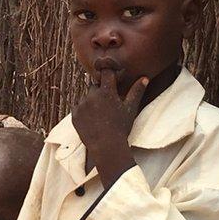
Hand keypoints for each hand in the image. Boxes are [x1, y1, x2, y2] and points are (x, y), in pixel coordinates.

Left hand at [72, 69, 146, 185]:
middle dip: (101, 92)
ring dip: (92, 102)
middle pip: (95, 86)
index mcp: (106, 92)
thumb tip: (145, 78)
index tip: (112, 79)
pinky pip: (78, 107)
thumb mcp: (130, 109)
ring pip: (87, 97)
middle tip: (108, 104)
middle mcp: (91, 95)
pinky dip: (84, 111)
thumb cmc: (121, 128)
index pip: (106, 72)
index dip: (109, 74)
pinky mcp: (74, 115)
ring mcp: (81, 105)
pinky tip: (93, 120)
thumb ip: (136, 91)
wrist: (106, 147)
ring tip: (100, 115)